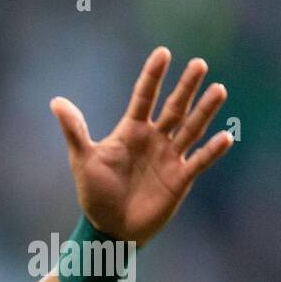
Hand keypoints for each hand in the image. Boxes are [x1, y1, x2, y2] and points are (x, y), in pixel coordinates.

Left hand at [50, 47, 232, 245]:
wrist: (109, 228)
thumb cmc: (95, 193)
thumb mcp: (82, 159)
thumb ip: (74, 130)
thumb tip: (56, 101)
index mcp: (131, 131)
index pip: (144, 97)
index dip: (152, 76)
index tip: (163, 53)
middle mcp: (154, 139)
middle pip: (173, 107)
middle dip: (186, 87)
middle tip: (198, 63)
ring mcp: (169, 157)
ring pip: (191, 128)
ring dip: (204, 110)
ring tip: (219, 89)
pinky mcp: (180, 178)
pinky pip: (199, 161)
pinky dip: (212, 150)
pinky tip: (225, 137)